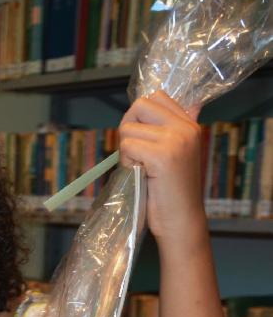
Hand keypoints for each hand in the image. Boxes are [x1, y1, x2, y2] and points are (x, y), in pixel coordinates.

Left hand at [118, 91, 203, 240]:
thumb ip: (173, 128)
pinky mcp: (162, 156)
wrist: (181, 219)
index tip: (143, 139)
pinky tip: (141, 175)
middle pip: (139, 106)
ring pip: (128, 129)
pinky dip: (127, 161)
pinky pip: (127, 146)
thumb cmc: (171, 189)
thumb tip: (181, 102)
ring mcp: (175, 140)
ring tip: (142, 168)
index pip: (155, 97)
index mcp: (190, 124)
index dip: (139, 117)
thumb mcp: (176, 152)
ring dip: (127, 150)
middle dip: (129, 128)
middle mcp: (186, 128)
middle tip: (136, 154)